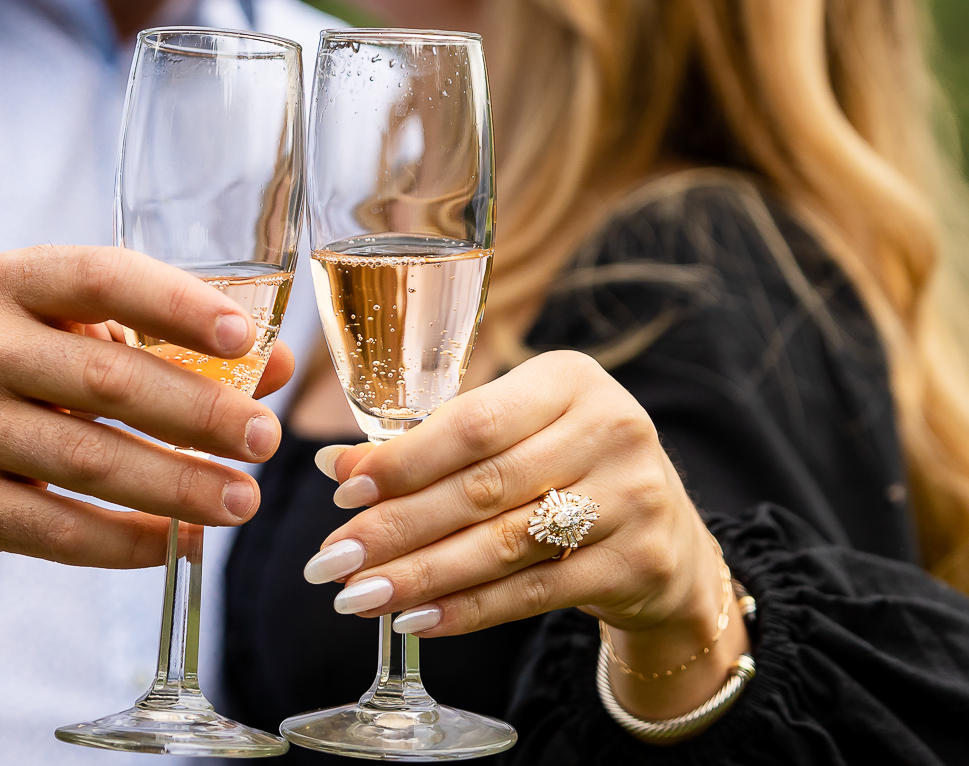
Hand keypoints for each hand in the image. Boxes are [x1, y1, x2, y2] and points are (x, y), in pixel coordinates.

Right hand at [0, 245, 291, 568]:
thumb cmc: (15, 366)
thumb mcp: (74, 331)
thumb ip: (171, 342)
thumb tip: (274, 368)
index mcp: (16, 282)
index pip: (104, 278)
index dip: (178, 305)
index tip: (245, 336)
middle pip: (108, 381)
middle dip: (200, 415)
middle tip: (264, 441)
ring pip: (89, 461)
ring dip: (178, 487)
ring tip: (242, 502)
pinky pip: (57, 529)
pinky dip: (129, 542)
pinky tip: (181, 543)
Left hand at [306, 350, 747, 718]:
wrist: (667, 536)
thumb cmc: (567, 467)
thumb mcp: (515, 434)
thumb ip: (435, 443)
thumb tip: (338, 466)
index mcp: (571, 379)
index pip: (473, 422)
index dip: (403, 461)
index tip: (342, 492)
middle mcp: (611, 428)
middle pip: (482, 488)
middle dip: (396, 528)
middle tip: (332, 558)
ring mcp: (633, 497)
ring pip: (504, 545)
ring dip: (421, 575)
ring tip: (358, 595)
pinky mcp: (640, 562)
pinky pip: (535, 592)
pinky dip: (468, 610)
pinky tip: (415, 620)